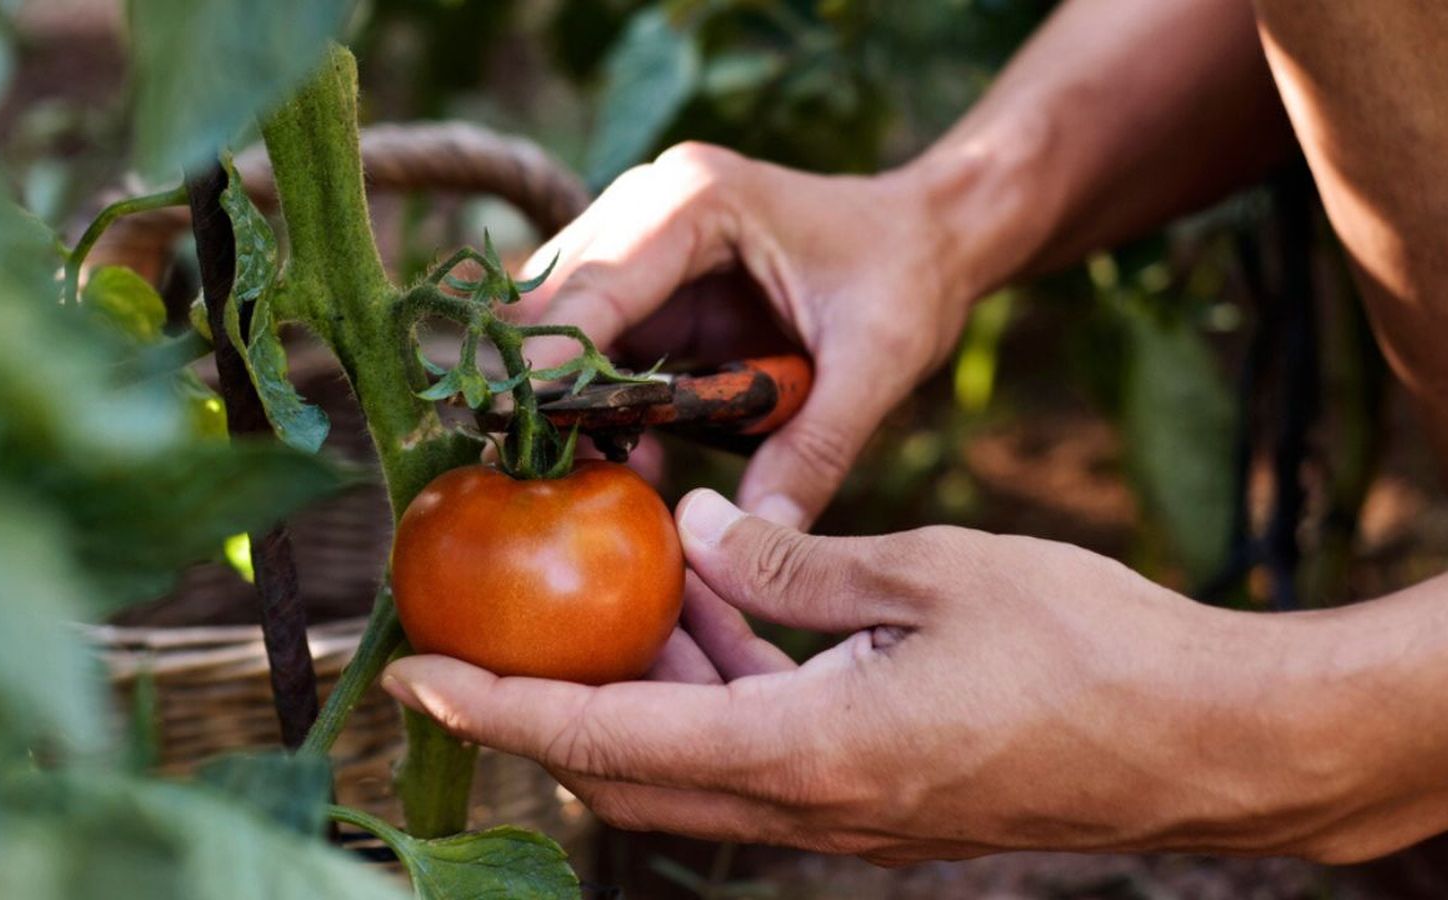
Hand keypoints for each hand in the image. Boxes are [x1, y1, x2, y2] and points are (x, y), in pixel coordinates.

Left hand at [383, 490, 1381, 864]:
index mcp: (808, 752)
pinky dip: (717, 692)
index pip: (608, 734)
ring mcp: (847, 817)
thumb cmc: (1086, 647)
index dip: (505, 702)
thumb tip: (689, 526)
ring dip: (646, 686)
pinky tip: (724, 612)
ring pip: (695, 762)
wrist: (1207, 743)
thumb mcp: (928, 572)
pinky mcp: (880, 801)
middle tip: (510, 613)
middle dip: (555, 697)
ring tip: (630, 585)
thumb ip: (792, 559)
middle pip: (631, 766)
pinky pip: (760, 756)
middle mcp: (810, 807)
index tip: (419, 670)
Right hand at [513, 143, 974, 528]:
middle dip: (538, 383)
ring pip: (553, 320)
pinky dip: (591, 397)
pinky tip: (616, 452)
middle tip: (537, 469)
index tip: (518, 436)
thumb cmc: (907, 278)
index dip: (550, 364)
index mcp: (698, 202)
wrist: (929, 235)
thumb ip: (817, 448)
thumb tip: (762, 534)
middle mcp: (650, 205)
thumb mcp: (877, 364)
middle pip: (547, 297)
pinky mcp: (647, 281)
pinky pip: (590, 341)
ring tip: (577, 471)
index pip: (592, 287)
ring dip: (559, 394)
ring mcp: (639, 238)